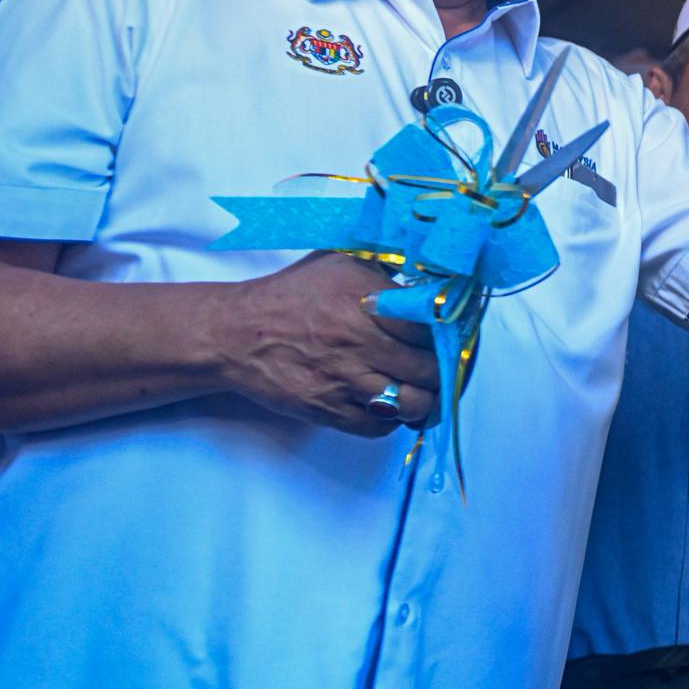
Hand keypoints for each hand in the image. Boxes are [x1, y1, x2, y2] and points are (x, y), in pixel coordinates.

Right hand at [215, 252, 439, 437]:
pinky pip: (379, 427)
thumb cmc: (291, 295)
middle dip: (443, 369)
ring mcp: (344, 379)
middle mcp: (358, 341)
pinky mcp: (328, 409)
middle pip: (429, 367)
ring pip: (412, 403)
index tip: (453, 337)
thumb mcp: (340, 261)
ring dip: (426, 399)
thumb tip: (429, 274)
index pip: (431, 326)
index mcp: (366, 301)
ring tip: (423, 390)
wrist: (235, 334)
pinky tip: (391, 404)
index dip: (448, 334)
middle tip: (443, 366)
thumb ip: (385, 267)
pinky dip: (393, 420)